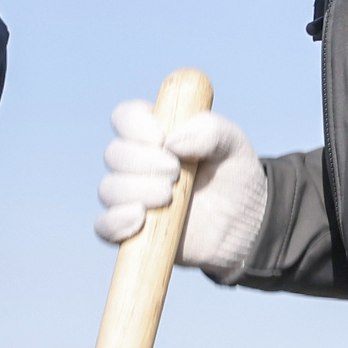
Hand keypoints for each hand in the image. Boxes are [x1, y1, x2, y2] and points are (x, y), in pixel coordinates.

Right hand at [94, 103, 264, 280]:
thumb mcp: (233, 145)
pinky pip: (104, 226)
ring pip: (109, 189)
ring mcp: (130, 197)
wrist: (243, 225)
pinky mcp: (129, 230)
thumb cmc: (234, 178)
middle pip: (114, 154)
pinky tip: (141, 219)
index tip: (161, 138)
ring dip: (137, 190)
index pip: (125, 117)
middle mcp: (137, 162)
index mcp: (156, 132)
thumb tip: (173, 142)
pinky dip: (117, 221)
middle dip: (143, 162)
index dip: (134, 124)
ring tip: (169, 197)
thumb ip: (211, 130)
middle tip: (176, 173)